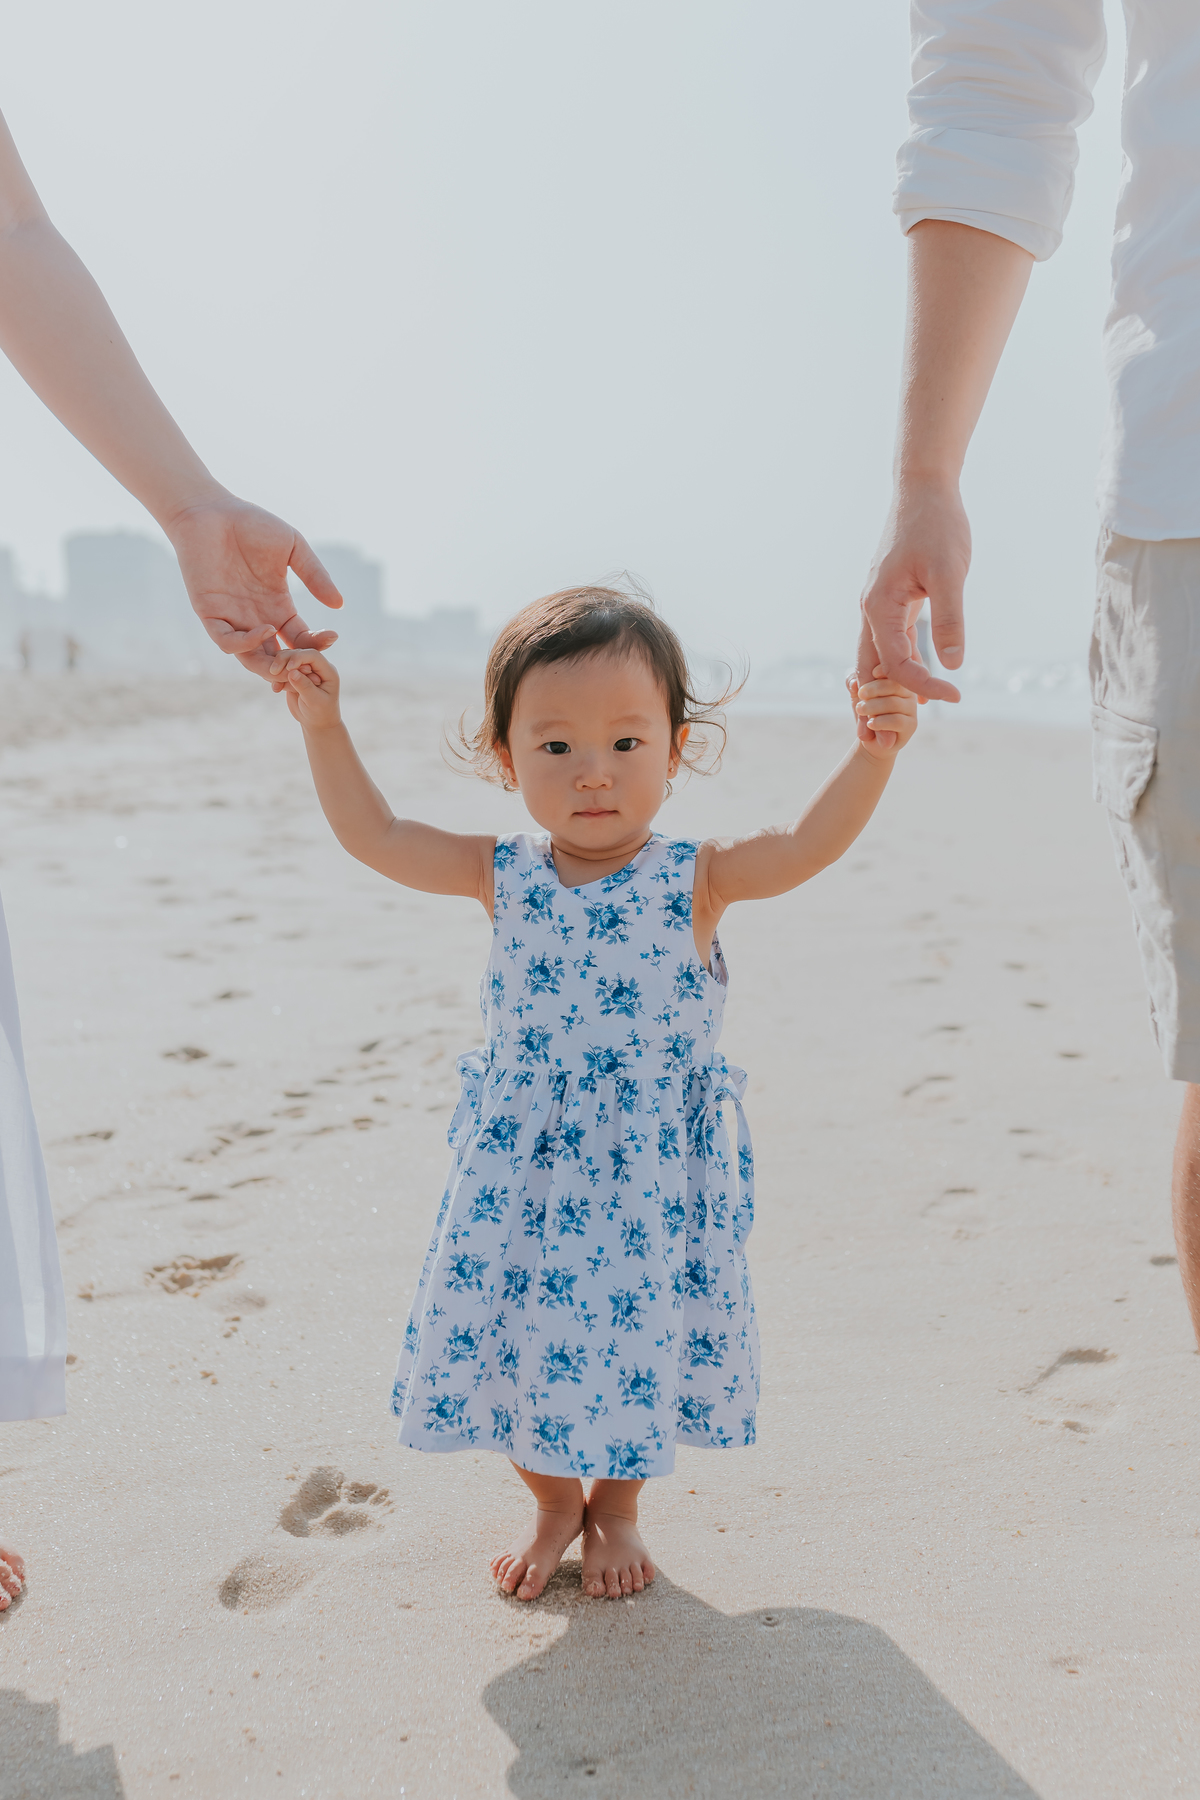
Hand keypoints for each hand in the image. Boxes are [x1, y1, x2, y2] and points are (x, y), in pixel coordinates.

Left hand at [166, 495, 342, 678]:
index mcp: (277, 606)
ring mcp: (232, 618)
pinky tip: (266, 630)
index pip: (300, 639)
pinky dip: (246, 645)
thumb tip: (339, 604)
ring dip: (270, 666)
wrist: (210, 510)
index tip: (332, 636)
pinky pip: (226, 642)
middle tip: (308, 661)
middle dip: (293, 666)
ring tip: (288, 658)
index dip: (316, 645)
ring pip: (251, 659)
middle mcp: (256, 618)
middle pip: (277, 658)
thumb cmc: (251, 523)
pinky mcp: (209, 612)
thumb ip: (315, 575)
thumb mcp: (293, 547)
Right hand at [269, 646, 341, 727]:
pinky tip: (276, 689)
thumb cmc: (320, 713)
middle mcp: (316, 666)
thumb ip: (304, 686)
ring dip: (278, 669)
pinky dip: (276, 677)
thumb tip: (291, 672)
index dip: (299, 658)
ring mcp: (304, 669)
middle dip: (284, 660)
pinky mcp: (294, 675)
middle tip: (273, 672)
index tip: (289, 668)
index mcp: (327, 670)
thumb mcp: (314, 701)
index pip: (312, 655)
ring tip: (276, 686)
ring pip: (287, 659)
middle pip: (298, 653)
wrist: (316, 723)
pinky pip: (281, 670)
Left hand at [850, 667, 918, 759]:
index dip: (886, 669)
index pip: (897, 670)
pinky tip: (870, 723)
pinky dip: (880, 721)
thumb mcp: (856, 693)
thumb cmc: (865, 711)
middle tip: (860, 696)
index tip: (872, 673)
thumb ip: (853, 681)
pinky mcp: (911, 725)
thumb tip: (854, 683)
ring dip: (873, 707)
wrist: (869, 738)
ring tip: (860, 710)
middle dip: (874, 689)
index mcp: (899, 680)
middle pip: (895, 685)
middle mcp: (909, 692)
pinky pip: (897, 721)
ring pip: (894, 704)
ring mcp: (912, 709)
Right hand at [855, 478, 967, 739]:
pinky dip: (897, 666)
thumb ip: (950, 619)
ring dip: (887, 690)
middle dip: (880, 707)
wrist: (924, 489)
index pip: (898, 665)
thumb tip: (951, 666)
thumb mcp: (950, 572)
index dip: (925, 688)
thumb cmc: (937, 526)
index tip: (955, 697)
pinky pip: (888, 643)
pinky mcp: (891, 600)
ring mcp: (878, 607)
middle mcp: (871, 611)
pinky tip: (913, 682)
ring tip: (899, 721)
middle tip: (892, 743)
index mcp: (879, 608)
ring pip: (876, 659)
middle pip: (871, 672)